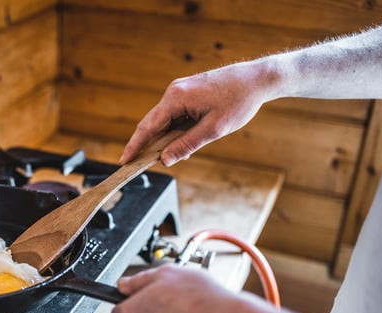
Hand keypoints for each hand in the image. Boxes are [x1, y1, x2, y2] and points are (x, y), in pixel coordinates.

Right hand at [119, 60, 276, 165]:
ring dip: (164, 138)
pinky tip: (182, 141)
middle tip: (138, 164)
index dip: (135, 146)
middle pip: (152, 123)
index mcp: (176, 98)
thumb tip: (165, 159)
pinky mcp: (187, 92)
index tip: (124, 161)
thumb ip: (186, 145)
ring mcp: (180, 91)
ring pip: (164, 120)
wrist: (257, 79)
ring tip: (170, 155)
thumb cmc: (238, 101)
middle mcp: (173, 92)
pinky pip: (174, 115)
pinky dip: (174, 130)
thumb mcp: (213, 129)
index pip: (148, 127)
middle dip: (146, 145)